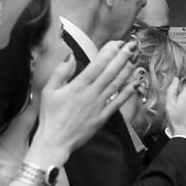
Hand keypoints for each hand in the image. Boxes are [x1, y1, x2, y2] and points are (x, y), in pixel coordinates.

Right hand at [29, 39, 136, 162]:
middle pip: (110, 72)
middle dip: (122, 57)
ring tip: (136, 58)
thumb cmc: (50, 116)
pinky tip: (136, 83)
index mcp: (77, 86)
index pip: (97, 64)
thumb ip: (61, 72)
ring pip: (116, 85)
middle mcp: (91, 94)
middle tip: (132, 45)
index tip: (117, 43)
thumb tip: (70, 56)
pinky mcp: (103, 117)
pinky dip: (128, 92)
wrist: (55, 141)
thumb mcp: (49, 90)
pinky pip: (118, 102)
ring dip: (127, 70)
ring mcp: (98, 106)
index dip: (109, 52)